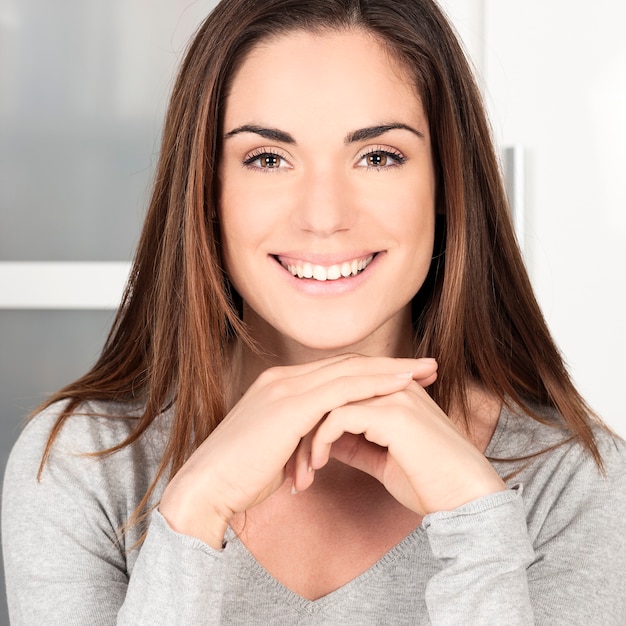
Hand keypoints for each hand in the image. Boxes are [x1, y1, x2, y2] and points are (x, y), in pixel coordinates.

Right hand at [159, 354, 437, 547]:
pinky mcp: (288, 406)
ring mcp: (285, 388)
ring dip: (390, 370)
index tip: (404, 375)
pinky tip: (399, 387)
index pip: (336, 371)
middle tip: (427, 365)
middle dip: (390, 364)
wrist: (206, 487)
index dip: (373, 371)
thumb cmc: (241, 475)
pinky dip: (373, 385)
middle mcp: (283, 379)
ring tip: (424, 371)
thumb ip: (298, 436)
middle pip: (348, 364)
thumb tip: (318, 445)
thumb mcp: (275, 447)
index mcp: (280, 386)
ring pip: (349, 372)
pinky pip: (340, 390)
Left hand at [305, 380, 505, 515]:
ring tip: (302, 468)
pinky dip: (320, 441)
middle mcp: (392, 385)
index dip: (312, 417)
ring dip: (307, 436)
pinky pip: (339, 418)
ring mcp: (394, 396)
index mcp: (391, 390)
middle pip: (329, 391)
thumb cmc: (429, 482)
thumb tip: (324, 441)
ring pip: (328, 402)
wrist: (468, 501)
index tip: (296, 449)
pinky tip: (317, 465)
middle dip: (303, 426)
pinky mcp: (393, 414)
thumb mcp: (381, 459)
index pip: (338, 390)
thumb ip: (354, 443)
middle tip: (289, 459)